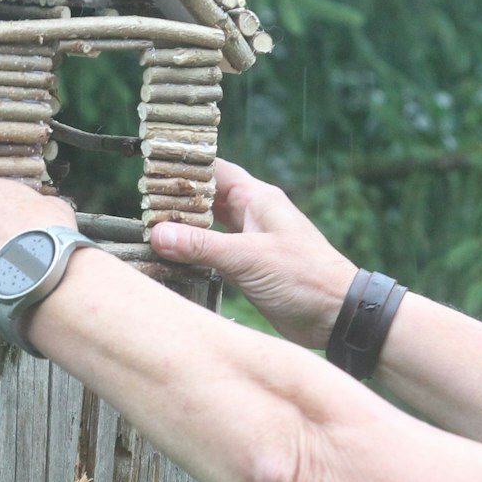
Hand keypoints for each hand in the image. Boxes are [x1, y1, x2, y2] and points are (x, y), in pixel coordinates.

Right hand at [148, 160, 357, 347]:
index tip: (151, 170)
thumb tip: (159, 233)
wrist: (337, 314)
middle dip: (177, 201)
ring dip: (185, 229)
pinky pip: (215, 253)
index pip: (214, 170)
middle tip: (143, 207)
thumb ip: (202, 246)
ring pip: (209, 226)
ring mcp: (251, 241)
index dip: (184, 168)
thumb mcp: (248, 258)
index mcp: (258, 199)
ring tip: (151, 232)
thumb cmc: (304, 277)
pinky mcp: (249, 266)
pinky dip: (195, 254)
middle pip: (207, 198)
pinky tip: (173, 259)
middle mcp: (253, 215)